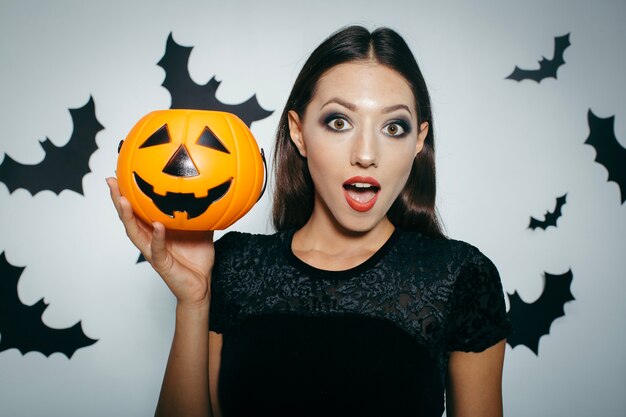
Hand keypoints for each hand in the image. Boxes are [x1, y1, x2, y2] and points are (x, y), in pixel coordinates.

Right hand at [106, 177, 214, 307]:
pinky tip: (157, 225)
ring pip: (135, 233)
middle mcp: (150, 239)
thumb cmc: (198, 258)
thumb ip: (201, 212)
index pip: (138, 209)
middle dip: (118, 200)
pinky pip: (157, 249)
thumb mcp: (202, 229)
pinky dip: (157, 237)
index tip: (120, 173)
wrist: (202, 285)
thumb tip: (210, 191)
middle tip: (111, 181)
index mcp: (156, 230)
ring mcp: (153, 252)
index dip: (128, 193)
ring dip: (128, 216)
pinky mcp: (161, 264)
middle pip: (128, 218)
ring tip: (122, 199)